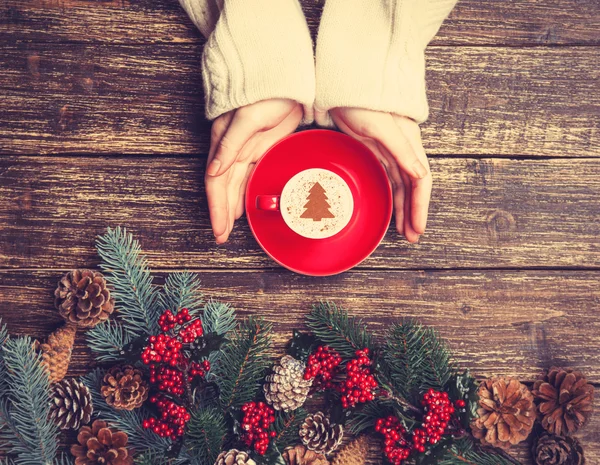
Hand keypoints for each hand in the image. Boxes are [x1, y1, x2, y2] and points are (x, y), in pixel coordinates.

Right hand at [206, 98, 302, 243]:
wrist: (285, 78)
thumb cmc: (263, 93)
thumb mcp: (246, 119)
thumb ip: (230, 146)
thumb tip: (213, 172)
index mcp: (223, 144)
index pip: (216, 182)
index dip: (216, 207)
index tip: (218, 229)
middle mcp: (231, 150)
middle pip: (224, 189)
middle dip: (222, 214)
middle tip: (222, 237)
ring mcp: (246, 150)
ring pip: (236, 185)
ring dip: (232, 207)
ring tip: (230, 228)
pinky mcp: (261, 148)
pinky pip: (250, 176)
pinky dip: (246, 193)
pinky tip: (245, 206)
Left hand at [329, 108, 431, 242]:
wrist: (343, 84)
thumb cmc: (363, 101)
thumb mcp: (382, 128)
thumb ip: (402, 151)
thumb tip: (421, 176)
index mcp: (410, 143)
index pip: (421, 181)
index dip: (421, 206)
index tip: (418, 228)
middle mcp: (403, 149)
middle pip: (412, 187)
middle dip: (413, 212)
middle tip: (412, 237)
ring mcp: (389, 150)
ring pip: (400, 185)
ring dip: (403, 207)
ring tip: (403, 230)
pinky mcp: (374, 149)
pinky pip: (387, 178)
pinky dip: (391, 195)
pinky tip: (390, 207)